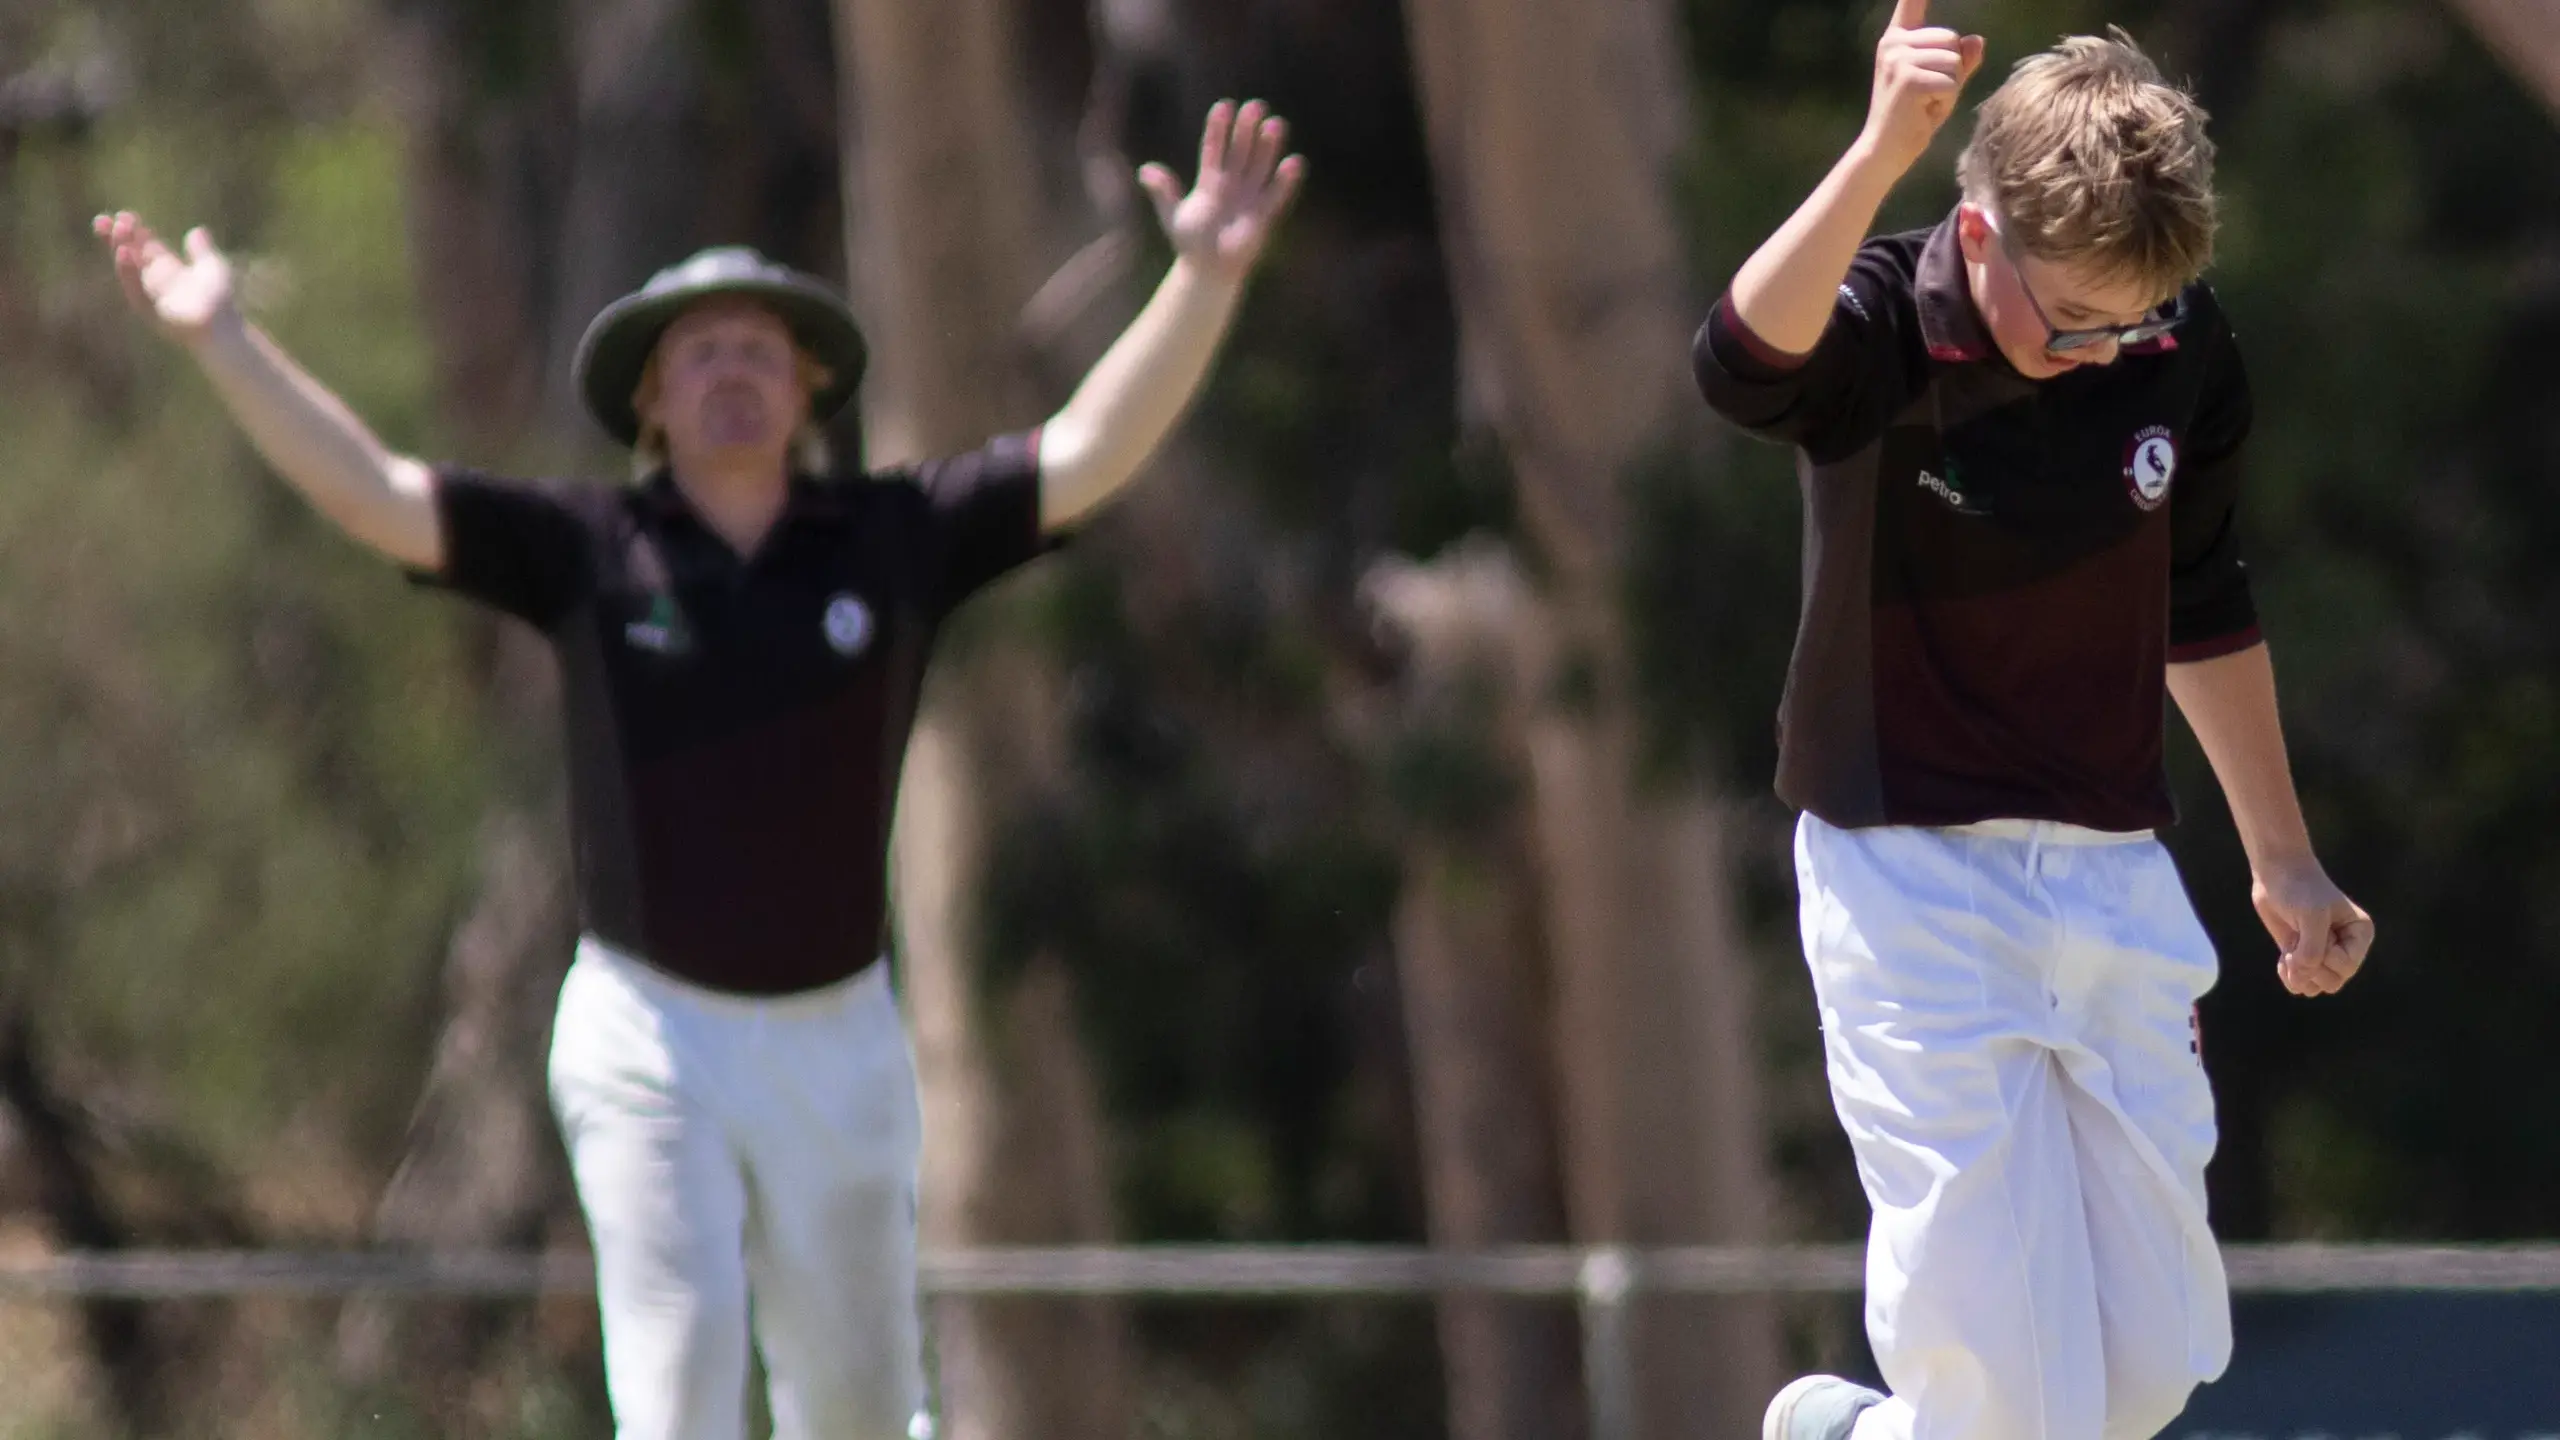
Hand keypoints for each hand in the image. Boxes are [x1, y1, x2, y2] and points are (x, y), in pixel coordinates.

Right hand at [94, 211, 238, 345]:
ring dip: (121, 248)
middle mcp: (155, 280)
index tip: (125, 216)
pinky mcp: (149, 310)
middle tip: (102, 220)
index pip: (145, 246)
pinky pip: (134, 289)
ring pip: (129, 269)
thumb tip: (197, 230)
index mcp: (168, 268)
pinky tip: (123, 252)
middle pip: (131, 255)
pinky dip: (128, 272)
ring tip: (117, 229)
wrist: (223, 328)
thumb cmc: (221, 300)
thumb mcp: (213, 267)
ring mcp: (151, 294)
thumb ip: (202, 250)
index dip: (134, 232)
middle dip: (117, 238)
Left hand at [1138, 100, 1306, 283]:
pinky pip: (1276, 195)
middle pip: (1241, 151)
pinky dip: (1285, 181)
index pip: (1214, 149)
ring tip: (1275, 124)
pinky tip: (1294, 162)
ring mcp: (1248, 198)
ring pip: (1260, 167)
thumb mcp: (1171, 215)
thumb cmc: (1190, 244)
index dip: (1218, 129)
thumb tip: (1145, 170)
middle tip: (1255, 106)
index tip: (1224, 107)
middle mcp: (1232, 185)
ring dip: (1268, 147)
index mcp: (1209, 182)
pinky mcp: (1263, 216)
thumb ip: (1162, 192)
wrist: (1207, 271)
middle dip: (1247, 130)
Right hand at [1860, 0, 1987, 177]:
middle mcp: (1894, 44)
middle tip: (1928, 97)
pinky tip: (1923, 112)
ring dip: (1950, 88)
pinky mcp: (1909, 78)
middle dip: (1952, 70)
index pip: (1912, 3)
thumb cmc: (1912, 120)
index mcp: (1897, 40)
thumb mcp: (1942, 86)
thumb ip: (1960, 63)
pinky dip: (1946, 100)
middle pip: (1952, 39)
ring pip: (1955, 60)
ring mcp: (1899, 59)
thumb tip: (1977, 40)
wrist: (1884, 153)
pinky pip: (1951, 79)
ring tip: (1926, 105)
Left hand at [2252, 858, 2373, 997]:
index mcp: (2359, 935)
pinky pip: (2299, 982)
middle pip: (2332, 983)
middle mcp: (2346, 947)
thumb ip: (2311, 950)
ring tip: (2290, 949)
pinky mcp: (2302, 955)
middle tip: (2299, 942)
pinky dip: (2288, 975)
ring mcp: (2323, 953)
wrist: (2277, 873)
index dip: (2325, 956)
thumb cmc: (2300, 889)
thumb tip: (2302, 982)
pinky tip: (2284, 957)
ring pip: (2315, 987)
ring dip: (2297, 973)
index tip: (2316, 931)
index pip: (2346, 968)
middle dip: (2310, 967)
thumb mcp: (2311, 916)